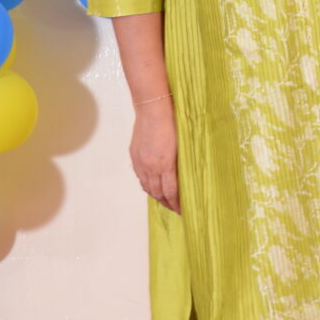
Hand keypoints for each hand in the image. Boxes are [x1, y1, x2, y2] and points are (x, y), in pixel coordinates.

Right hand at [130, 98, 179, 212]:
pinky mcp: (134, 156)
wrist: (152, 109)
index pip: (171, 191)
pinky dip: (146, 185)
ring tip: (163, 201)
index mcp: (165, 164)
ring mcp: (140, 162)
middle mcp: (150, 166)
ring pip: (147, 186)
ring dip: (156, 196)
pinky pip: (140, 177)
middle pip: (157, 192)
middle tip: (174, 209)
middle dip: (166, 203)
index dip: (176, 203)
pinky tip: (151, 186)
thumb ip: (180, 163)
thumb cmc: (172, 122)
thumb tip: (184, 176)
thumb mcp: (182, 145)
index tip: (182, 210)